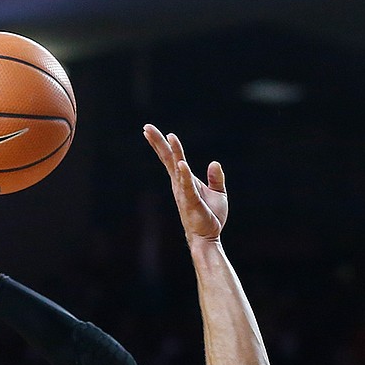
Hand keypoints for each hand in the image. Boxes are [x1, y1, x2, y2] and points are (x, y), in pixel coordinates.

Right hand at [144, 124, 227, 242]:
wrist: (208, 237)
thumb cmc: (210, 216)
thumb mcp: (218, 193)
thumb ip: (215, 178)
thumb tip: (214, 163)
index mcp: (184, 180)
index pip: (173, 159)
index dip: (166, 145)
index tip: (159, 131)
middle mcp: (180, 184)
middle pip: (168, 159)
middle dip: (158, 143)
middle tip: (146, 127)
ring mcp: (184, 192)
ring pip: (176, 168)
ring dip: (172, 152)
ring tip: (167, 137)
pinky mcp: (192, 202)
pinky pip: (188, 186)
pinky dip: (185, 175)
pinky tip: (181, 163)